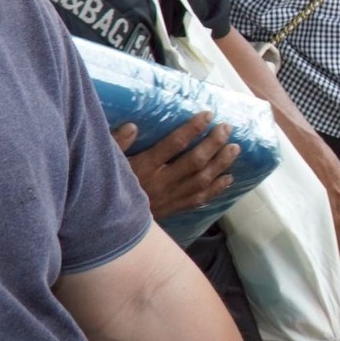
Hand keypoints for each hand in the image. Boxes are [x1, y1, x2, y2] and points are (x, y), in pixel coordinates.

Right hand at [115, 113, 240, 220]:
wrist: (107, 226)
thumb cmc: (104, 187)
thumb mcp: (106, 162)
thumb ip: (117, 144)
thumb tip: (133, 126)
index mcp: (145, 166)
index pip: (174, 144)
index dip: (193, 129)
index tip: (208, 115)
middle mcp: (162, 182)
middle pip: (195, 161)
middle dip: (214, 143)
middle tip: (227, 128)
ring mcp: (170, 197)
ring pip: (202, 180)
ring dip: (221, 164)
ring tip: (235, 148)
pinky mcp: (174, 208)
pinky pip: (199, 199)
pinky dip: (216, 189)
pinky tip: (229, 178)